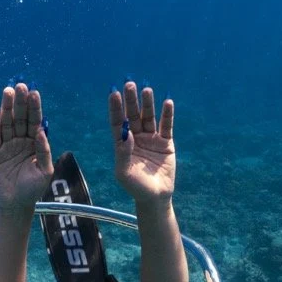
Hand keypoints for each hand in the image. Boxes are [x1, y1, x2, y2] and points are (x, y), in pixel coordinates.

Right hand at [0, 84, 53, 210]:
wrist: (16, 204)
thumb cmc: (33, 188)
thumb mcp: (44, 171)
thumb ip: (43, 152)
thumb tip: (41, 131)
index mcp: (35, 142)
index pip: (34, 121)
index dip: (34, 107)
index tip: (34, 92)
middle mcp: (21, 140)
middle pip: (20, 117)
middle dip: (20, 102)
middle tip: (19, 86)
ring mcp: (7, 145)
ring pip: (6, 123)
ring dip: (6, 107)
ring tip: (6, 92)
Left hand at [109, 83, 175, 203]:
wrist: (155, 197)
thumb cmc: (136, 187)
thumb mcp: (124, 172)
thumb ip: (123, 153)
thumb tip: (126, 133)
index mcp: (122, 143)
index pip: (117, 122)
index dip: (115, 108)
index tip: (113, 93)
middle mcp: (136, 137)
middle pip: (133, 115)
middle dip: (131, 100)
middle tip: (129, 84)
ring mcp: (151, 139)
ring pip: (149, 117)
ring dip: (148, 104)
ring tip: (147, 90)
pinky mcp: (166, 143)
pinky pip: (167, 126)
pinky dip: (167, 115)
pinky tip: (167, 102)